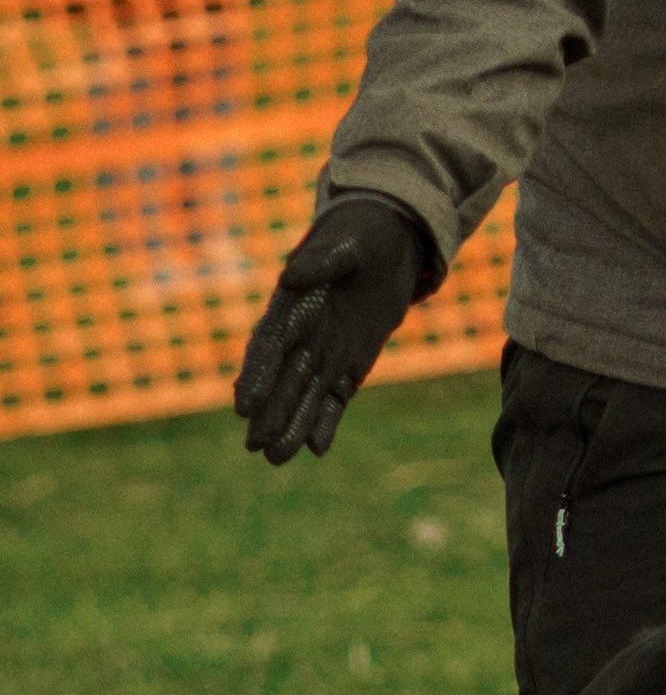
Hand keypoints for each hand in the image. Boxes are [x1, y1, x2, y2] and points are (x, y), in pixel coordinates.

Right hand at [234, 196, 437, 463]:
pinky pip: (335, 398)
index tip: (244, 406)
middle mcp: (303, 334)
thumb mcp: (350, 244)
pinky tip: (318, 448)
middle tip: (254, 446)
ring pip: (305, 395)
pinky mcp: (350, 364)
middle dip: (269, 413)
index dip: (255, 376)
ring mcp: (325, 352)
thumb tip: (291, 274)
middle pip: (282, 380)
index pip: (269, 346)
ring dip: (292, 425)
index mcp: (293, 305)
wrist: (392, 243)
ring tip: (277, 458)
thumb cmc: (365, 236)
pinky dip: (327, 421)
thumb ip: (322, 262)